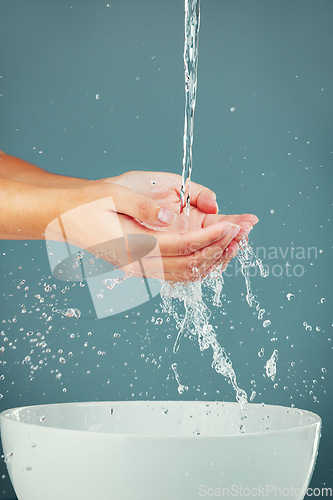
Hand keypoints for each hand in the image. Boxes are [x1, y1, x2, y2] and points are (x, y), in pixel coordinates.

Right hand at [52, 172, 256, 281]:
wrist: (63, 217)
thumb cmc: (87, 203)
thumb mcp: (113, 195)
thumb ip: (144, 207)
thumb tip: (171, 217)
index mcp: (133, 247)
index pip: (184, 247)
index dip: (213, 237)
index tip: (235, 224)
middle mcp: (138, 265)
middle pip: (190, 265)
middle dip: (221, 249)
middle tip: (244, 232)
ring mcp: (139, 270)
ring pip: (185, 275)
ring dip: (213, 260)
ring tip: (236, 243)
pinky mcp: (140, 268)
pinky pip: (176, 275)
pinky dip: (199, 266)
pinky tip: (212, 255)